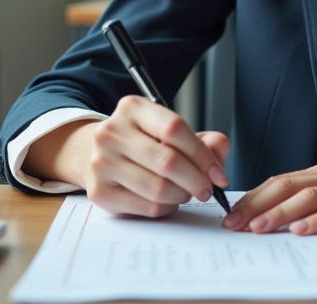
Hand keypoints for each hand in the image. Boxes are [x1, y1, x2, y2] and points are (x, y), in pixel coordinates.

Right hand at [24, 96, 229, 217]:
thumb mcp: (168, 130)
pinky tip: (168, 200)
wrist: (96, 154)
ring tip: (187, 192)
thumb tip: (220, 148)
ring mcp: (102, 162)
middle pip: (168, 161)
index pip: (174, 129)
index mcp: (132, 108)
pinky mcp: (100, 192)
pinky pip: (146, 207)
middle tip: (208, 189)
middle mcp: (112, 132)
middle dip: (197, 180)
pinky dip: (166, 207)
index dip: (203, 155)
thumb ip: (201, 139)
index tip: (219, 174)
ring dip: (182, 195)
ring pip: (158, 188)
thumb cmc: (141, 142)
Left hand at [221, 144, 316, 235]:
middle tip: (231, 225)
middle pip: (287, 186)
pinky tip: (303, 232)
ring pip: (308, 198)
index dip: (255, 196)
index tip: (231, 215)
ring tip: (257, 229)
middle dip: (256, 206)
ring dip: (280, 214)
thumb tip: (294, 215)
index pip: (283, 180)